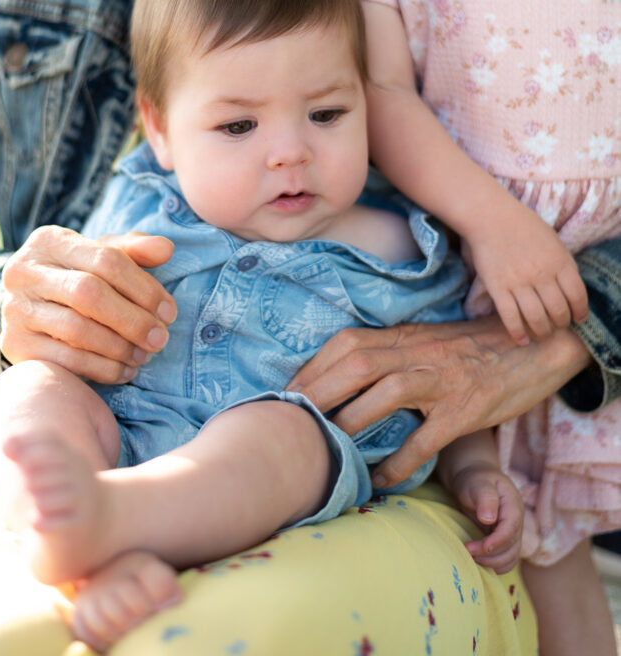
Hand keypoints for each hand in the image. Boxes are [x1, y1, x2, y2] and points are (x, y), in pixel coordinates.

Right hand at [0, 227, 176, 383]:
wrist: (30, 306)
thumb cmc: (77, 275)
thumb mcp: (103, 255)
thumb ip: (135, 250)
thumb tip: (166, 249)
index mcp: (50, 241)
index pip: (106, 259)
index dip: (143, 287)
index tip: (169, 311)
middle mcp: (24, 271)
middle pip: (89, 294)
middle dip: (133, 320)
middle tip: (160, 339)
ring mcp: (16, 309)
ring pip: (77, 330)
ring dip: (119, 347)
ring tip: (143, 355)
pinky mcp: (15, 344)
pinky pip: (65, 361)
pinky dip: (101, 369)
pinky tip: (123, 371)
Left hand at [288, 316, 590, 485]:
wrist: (529, 346)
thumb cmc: (467, 349)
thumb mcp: (421, 340)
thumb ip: (385, 353)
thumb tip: (339, 376)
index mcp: (402, 336)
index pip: (345, 345)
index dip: (312, 369)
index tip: (286, 395)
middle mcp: (416, 352)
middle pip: (355, 364)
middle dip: (317, 393)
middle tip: (291, 423)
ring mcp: (441, 379)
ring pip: (386, 393)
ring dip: (351, 421)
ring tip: (329, 450)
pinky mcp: (464, 409)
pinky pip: (426, 437)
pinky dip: (400, 460)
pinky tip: (381, 479)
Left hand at [451, 461, 523, 573]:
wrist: (474, 479)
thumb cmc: (475, 479)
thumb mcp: (478, 483)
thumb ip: (485, 498)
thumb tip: (489, 519)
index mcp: (513, 506)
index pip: (510, 530)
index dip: (497, 542)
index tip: (480, 547)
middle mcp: (516, 522)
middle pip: (511, 548)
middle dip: (490, 554)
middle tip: (467, 551)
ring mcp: (512, 533)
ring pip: (510, 558)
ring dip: (492, 562)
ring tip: (470, 555)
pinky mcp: (504, 541)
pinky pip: (505, 560)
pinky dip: (494, 564)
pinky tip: (477, 559)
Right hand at [465, 198, 587, 344]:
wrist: (490, 217)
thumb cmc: (523, 226)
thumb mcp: (553, 241)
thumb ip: (564, 264)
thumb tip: (572, 290)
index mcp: (559, 261)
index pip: (577, 296)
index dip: (580, 312)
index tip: (578, 319)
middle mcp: (541, 274)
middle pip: (558, 311)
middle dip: (561, 324)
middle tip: (557, 326)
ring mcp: (519, 282)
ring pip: (537, 319)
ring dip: (542, 332)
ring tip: (542, 334)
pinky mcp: (497, 287)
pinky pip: (510, 317)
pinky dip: (518, 332)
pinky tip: (522, 339)